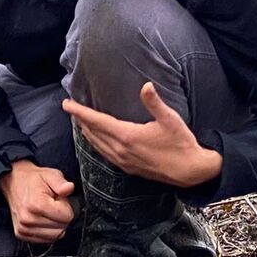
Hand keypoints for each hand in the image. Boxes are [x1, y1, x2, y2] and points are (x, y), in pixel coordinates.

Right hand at [0, 160, 76, 242]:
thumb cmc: (33, 180)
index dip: (67, 207)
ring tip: (47, 212)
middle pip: (62, 228)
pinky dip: (47, 231)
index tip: (58, 200)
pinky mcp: (21, 234)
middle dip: (61, 217)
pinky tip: (42, 219)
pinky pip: (45, 239)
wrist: (13, 183)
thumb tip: (69, 188)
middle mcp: (28, 219)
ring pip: (55, 236)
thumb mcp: (50, 175)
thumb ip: (61, 182)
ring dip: (55, 225)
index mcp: (36, 205)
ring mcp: (24, 228)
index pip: (67, 217)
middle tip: (53, 205)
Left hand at [62, 82, 222, 186]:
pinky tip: (95, 140)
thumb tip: (146, 85)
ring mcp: (122, 161)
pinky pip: (104, 153)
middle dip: (79, 120)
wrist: (189, 170)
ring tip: (79, 121)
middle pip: (92, 133)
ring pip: (96, 144)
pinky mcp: (127, 168)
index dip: (80, 112)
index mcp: (127, 136)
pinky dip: (95, 144)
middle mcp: (120, 150)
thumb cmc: (181, 143)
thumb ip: (154, 102)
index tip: (66, 104)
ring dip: (86, 132)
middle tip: (70, 108)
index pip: (96, 121)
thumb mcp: (170, 119)